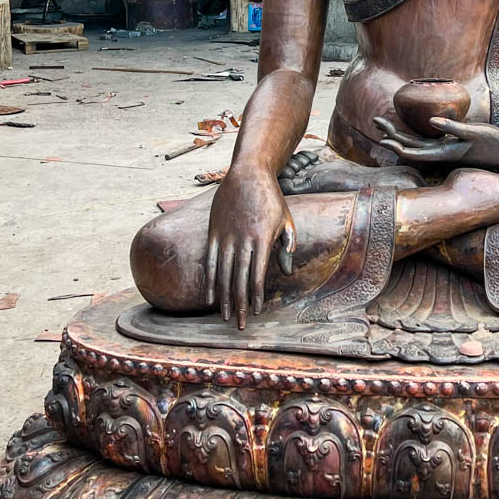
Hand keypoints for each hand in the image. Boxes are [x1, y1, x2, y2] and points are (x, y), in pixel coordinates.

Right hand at [205, 169, 295, 327]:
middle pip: (239, 280)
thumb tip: (287, 272)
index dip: (256, 296)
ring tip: (224, 316)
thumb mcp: (286, 220)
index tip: (256, 312)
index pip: (257, 275)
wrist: (247, 173)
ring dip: (224, 298)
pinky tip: (211, 297)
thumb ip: (287, 246)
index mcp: (261, 239)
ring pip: (223, 274)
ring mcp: (225, 236)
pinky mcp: (214, 232)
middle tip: (238, 324)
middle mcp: (242, 240)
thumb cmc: (270, 198)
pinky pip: (211, 262)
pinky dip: (210, 281)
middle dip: (239, 305)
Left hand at [374, 117, 498, 168]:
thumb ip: (453, 127)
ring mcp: (442, 148)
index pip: (415, 153)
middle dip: (391, 134)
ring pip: (414, 142)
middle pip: (410, 146)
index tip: (383, 138)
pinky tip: (401, 127)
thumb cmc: (491, 141)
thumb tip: (431, 122)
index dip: (398, 147)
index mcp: (445, 153)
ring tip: (381, 122)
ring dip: (397, 133)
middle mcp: (440, 153)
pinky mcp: (447, 143)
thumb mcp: (474, 132)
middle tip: (375, 121)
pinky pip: (423, 139)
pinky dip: (410, 133)